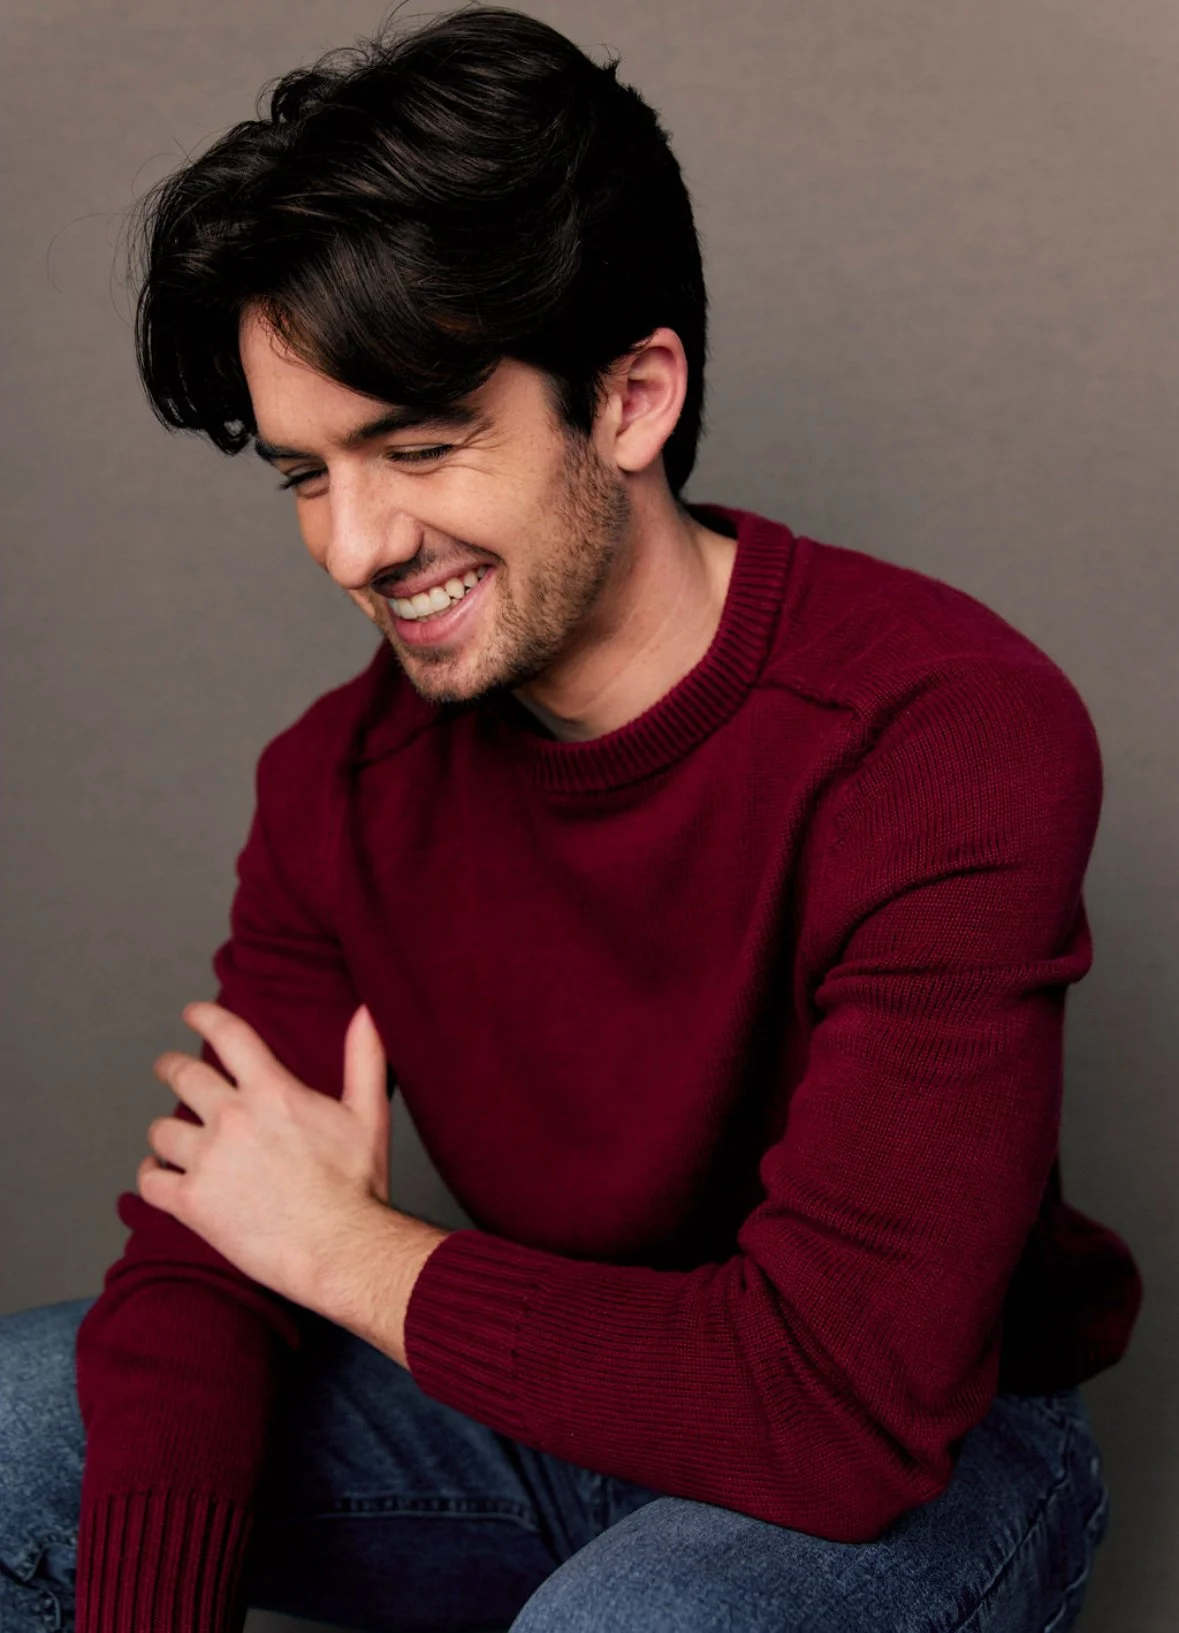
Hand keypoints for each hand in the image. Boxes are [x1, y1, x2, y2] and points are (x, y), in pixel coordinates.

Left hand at [139, 1001, 391, 1307]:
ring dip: (165, 1130)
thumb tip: (367, 1012)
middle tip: (168, 1068)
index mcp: (272, 1091)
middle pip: (182, 1075)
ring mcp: (208, 1161)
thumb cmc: (357, 1185)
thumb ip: (364, 1058)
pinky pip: (150, 1182)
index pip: (228, 1036)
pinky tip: (157, 1174)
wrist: (340, 1248)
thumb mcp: (368, 1113)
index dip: (204, 1017)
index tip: (191, 1014)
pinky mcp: (192, 1203)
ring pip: (161, 1130)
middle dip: (170, 1067)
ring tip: (170, 1134)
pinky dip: (150, 1175)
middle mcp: (232, 1118)